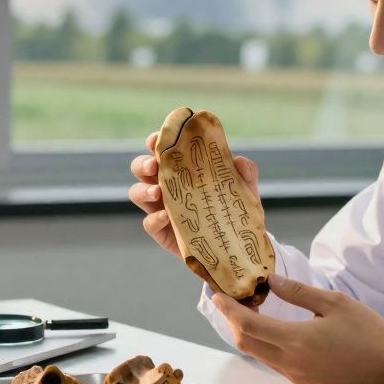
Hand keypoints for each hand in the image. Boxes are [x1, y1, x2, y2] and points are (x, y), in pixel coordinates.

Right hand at [128, 130, 260, 258]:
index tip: (156, 139)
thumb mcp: (243, 190)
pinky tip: (165, 217)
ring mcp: (160, 208)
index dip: (155, 142)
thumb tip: (240, 162)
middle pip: (142, 169)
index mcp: (181, 169)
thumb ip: (245, 174)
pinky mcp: (162, 231)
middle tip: (154, 166)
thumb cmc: (233, 208)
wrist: (233, 244)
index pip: (162, 150)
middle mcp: (166, 186)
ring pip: (138, 193)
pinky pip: (149, 223)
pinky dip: (153, 219)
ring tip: (157, 193)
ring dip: (143, 190)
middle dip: (143, 164)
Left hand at [212, 273, 383, 383]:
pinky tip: (266, 326)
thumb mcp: (334, 302)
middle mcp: (289, 361)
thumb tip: (270, 281)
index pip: (249, 325)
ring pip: (256, 353)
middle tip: (228, 299)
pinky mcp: (302, 378)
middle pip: (245, 342)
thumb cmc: (367, 332)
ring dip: (246, 332)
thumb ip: (298, 292)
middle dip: (232, 320)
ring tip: (244, 309)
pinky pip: (270, 360)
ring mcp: (295, 373)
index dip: (229, 310)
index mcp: (296, 340)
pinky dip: (260, 342)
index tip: (217, 295)